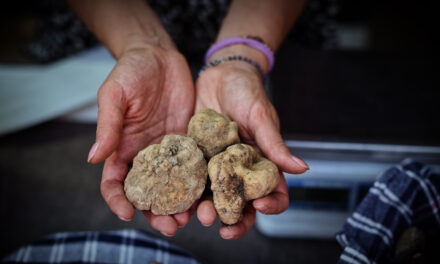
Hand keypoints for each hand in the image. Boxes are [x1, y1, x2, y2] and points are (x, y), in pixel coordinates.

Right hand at [87, 44, 194, 235]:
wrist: (159, 56)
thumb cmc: (130, 71)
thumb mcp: (114, 95)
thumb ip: (108, 126)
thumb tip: (93, 159)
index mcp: (121, 148)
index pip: (114, 182)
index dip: (117, 201)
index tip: (127, 214)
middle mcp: (145, 155)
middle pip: (148, 193)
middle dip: (156, 213)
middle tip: (171, 226)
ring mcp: (169, 151)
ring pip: (173, 186)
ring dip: (180, 204)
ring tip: (191, 217)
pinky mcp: (189, 142)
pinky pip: (193, 166)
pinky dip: (198, 183)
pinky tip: (208, 193)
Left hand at [195, 60, 308, 238]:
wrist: (219, 74)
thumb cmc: (247, 91)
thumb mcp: (261, 116)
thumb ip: (276, 145)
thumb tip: (302, 169)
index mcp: (263, 163)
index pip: (274, 193)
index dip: (270, 206)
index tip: (258, 205)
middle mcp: (241, 170)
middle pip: (241, 204)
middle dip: (231, 217)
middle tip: (218, 222)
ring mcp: (217, 166)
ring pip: (214, 198)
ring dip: (205, 210)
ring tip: (194, 215)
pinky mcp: (197, 159)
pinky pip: (192, 180)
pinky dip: (185, 192)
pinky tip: (175, 199)